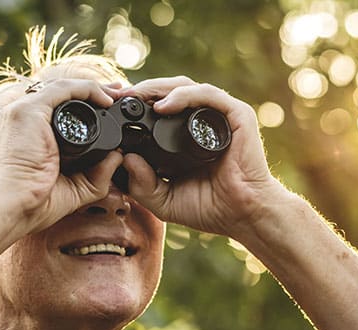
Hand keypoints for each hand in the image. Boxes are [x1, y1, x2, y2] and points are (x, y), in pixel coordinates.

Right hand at [0, 79, 123, 234]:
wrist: (10, 207)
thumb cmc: (33, 204)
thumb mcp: (75, 188)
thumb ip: (98, 174)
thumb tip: (119, 155)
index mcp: (29, 134)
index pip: (59, 111)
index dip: (86, 106)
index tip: (110, 109)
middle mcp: (23, 119)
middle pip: (63, 96)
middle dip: (93, 93)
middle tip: (118, 95)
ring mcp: (23, 112)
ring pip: (64, 88)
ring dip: (94, 88)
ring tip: (117, 94)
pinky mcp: (29, 110)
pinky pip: (63, 89)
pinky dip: (87, 89)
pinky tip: (105, 99)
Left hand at [118, 76, 284, 236]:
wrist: (244, 215)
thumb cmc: (211, 208)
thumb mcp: (165, 199)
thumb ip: (142, 185)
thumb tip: (125, 160)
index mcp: (187, 135)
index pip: (160, 107)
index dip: (136, 104)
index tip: (112, 109)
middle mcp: (203, 120)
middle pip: (169, 91)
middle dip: (142, 90)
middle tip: (117, 96)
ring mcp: (221, 115)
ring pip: (185, 86)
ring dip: (157, 87)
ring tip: (135, 96)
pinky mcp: (237, 115)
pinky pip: (207, 95)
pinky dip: (183, 96)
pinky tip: (163, 106)